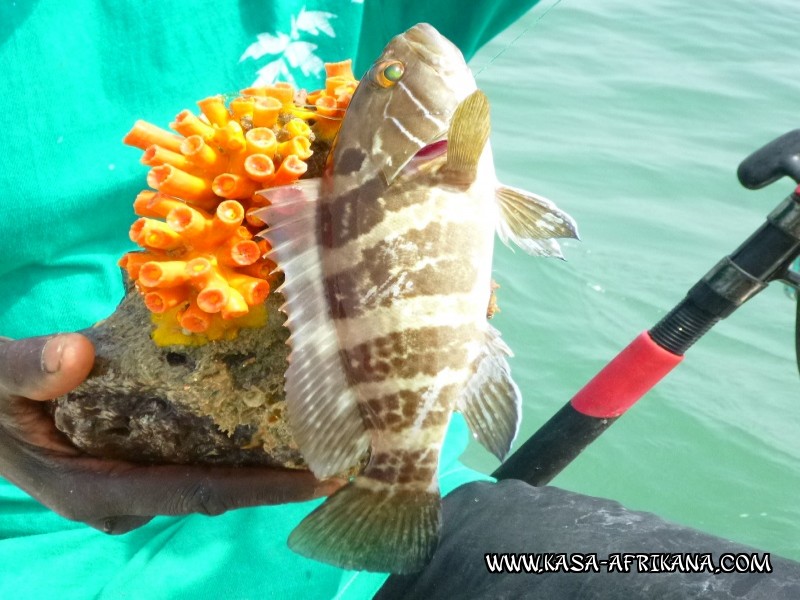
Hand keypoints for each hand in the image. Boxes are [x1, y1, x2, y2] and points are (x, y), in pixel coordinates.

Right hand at [0, 333, 340, 533]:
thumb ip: (25, 368)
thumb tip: (75, 356)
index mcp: (94, 489)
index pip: (195, 493)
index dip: (261, 488)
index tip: (320, 480)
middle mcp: (123, 496)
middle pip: (217, 489)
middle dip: (280, 476)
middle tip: (344, 450)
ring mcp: (131, 479)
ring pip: (208, 473)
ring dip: (263, 457)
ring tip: (322, 427)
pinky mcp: (134, 457)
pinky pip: (193, 453)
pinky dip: (233, 436)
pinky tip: (269, 407)